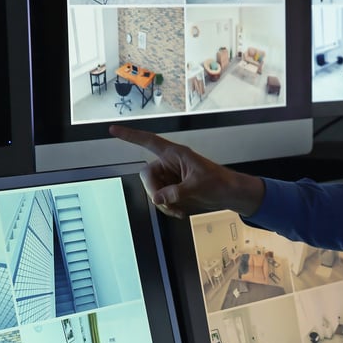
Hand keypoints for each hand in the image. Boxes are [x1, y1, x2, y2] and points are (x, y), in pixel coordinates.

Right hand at [108, 125, 265, 218]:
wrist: (230, 195)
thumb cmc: (219, 183)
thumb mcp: (197, 186)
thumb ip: (175, 192)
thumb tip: (157, 198)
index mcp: (175, 154)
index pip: (149, 141)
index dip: (130, 136)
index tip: (113, 131)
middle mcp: (169, 164)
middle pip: (147, 175)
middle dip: (154, 191)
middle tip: (167, 203)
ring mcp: (170, 177)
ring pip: (153, 191)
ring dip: (163, 204)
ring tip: (179, 210)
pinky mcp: (172, 190)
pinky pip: (161, 200)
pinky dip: (168, 208)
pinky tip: (180, 211)